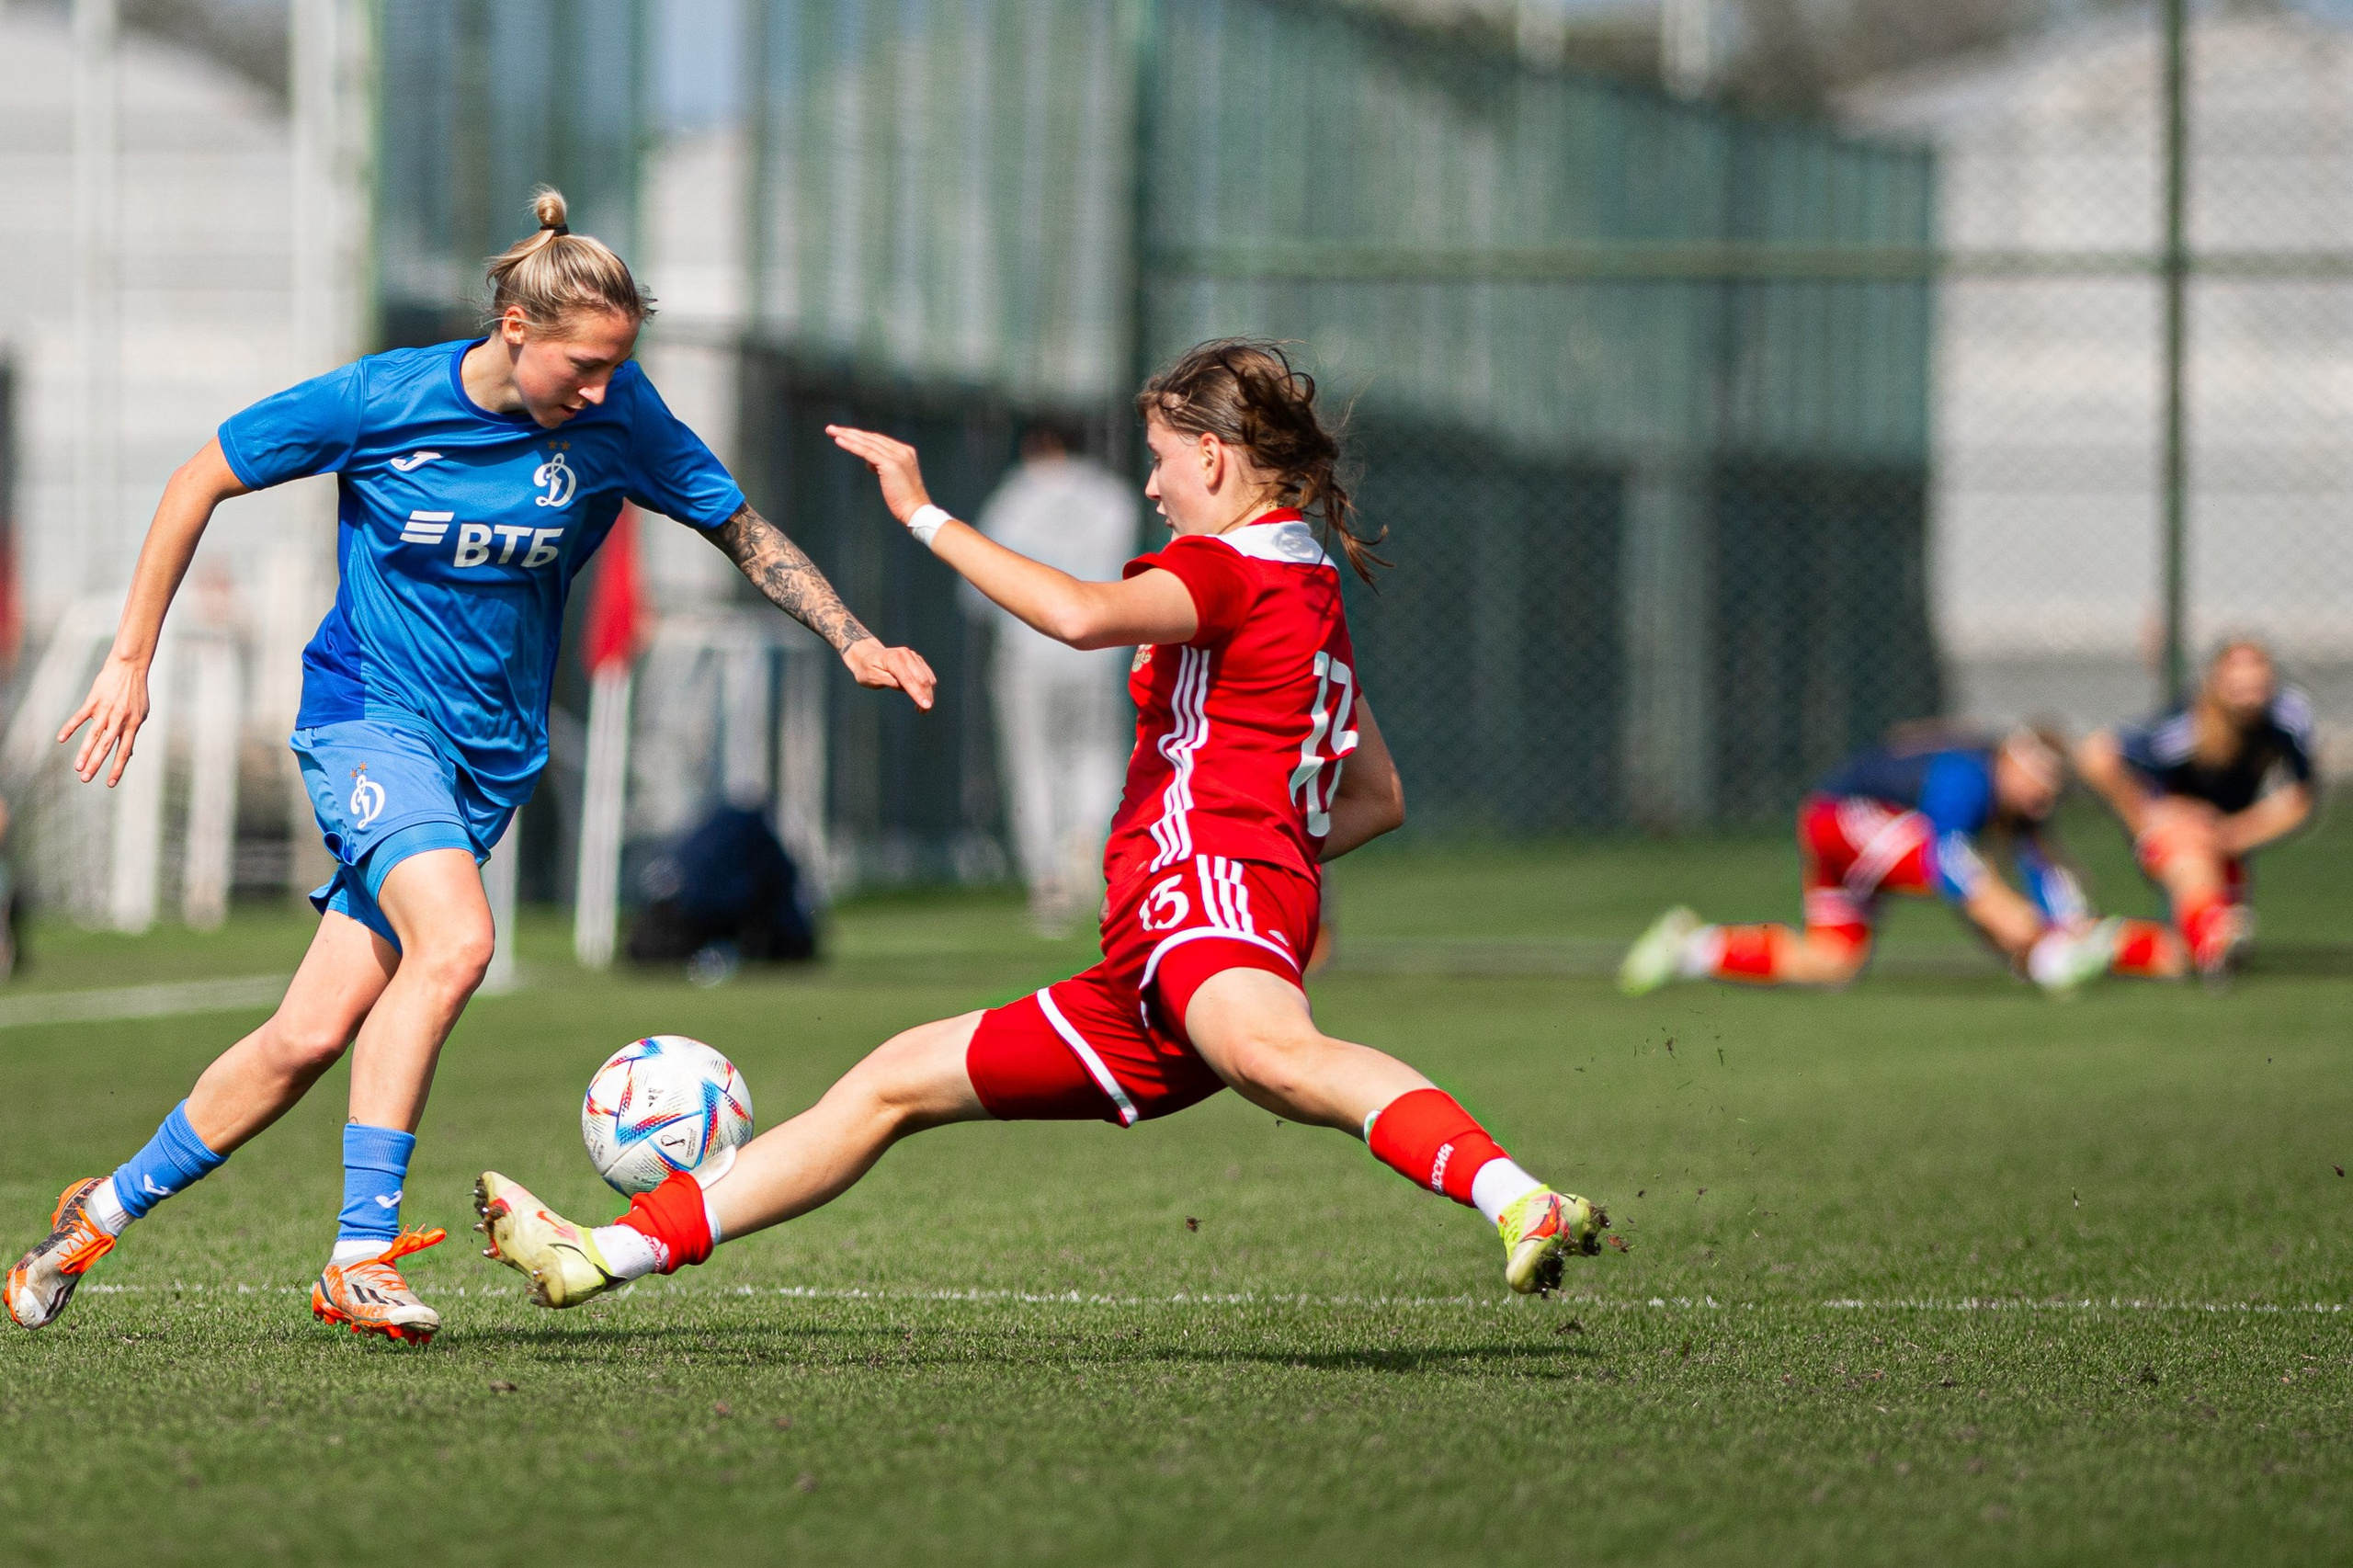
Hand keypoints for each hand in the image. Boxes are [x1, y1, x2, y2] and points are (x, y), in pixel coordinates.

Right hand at [59, 652, 152, 786]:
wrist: (129, 668)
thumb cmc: (136, 693)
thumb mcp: (141, 714)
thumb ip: (132, 733)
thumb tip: (128, 753)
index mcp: (132, 725)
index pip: (124, 751)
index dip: (117, 768)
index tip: (110, 783)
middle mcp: (119, 720)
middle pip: (106, 747)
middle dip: (96, 764)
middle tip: (86, 779)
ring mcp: (105, 711)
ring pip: (93, 735)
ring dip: (84, 752)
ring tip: (77, 767)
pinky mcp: (93, 702)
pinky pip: (79, 717)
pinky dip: (69, 728)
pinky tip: (60, 739)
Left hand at [825, 426, 932, 524]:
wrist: (916, 511)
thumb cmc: (904, 500)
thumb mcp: (893, 479)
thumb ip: (883, 467)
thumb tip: (869, 463)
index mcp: (905, 452)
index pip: (878, 440)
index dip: (860, 436)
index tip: (844, 434)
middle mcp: (902, 450)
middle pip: (871, 438)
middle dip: (850, 432)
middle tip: (831, 428)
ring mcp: (897, 456)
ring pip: (867, 442)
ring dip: (847, 435)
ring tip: (831, 431)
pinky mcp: (890, 464)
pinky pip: (866, 451)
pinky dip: (852, 445)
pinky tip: (839, 441)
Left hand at [842, 638, 937, 711]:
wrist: (867, 655)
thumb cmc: (866, 669)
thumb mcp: (871, 677)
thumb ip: (887, 681)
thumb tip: (903, 687)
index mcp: (894, 659)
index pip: (909, 679)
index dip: (918, 694)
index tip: (926, 706)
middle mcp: (906, 655)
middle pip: (923, 679)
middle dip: (927, 696)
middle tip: (923, 712)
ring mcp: (913, 657)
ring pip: (928, 678)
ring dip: (928, 694)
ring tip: (920, 708)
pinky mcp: (918, 660)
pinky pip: (928, 675)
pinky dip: (928, 688)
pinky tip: (920, 697)